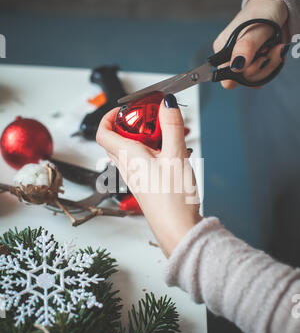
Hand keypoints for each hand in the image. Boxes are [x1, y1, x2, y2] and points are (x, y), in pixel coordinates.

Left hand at [97, 96, 201, 256]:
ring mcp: (134, 178)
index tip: (125, 108)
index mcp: (128, 156)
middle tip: (145, 118)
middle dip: (127, 125)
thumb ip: (171, 127)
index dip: (109, 116)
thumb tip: (166, 104)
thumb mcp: (176, 156)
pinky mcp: (144, 185)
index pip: (103, 132)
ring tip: (163, 135)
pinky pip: (138, 163)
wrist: (177, 229)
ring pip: (127, 151)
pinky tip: (168, 154)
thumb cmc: (173, 200)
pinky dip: (149, 152)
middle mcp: (126, 167)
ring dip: (140, 138)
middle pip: (114, 140)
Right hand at [213, 0, 289, 88]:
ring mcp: (243, 63)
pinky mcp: (254, 64)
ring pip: (255, 80)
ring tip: (276, 47)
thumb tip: (236, 67)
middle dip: (263, 67)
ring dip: (271, 65)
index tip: (259, 58)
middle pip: (244, 81)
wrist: (275, 6)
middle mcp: (230, 59)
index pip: (227, 79)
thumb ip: (246, 47)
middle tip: (270, 48)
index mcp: (222, 51)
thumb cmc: (262, 13)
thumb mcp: (255, 28)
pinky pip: (264, 75)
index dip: (244, 75)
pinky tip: (275, 52)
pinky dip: (273, 65)